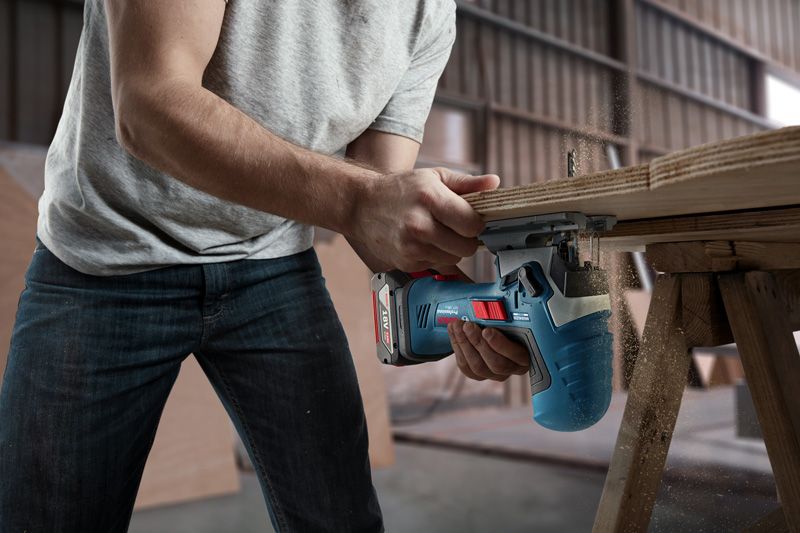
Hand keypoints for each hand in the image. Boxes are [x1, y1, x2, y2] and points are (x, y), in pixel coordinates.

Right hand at [349, 167, 498, 271]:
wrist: (361, 206)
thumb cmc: (399, 189)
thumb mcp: (434, 177)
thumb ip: (466, 183)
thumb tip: (494, 184)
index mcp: (430, 199)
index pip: (472, 225)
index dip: (476, 223)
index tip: (471, 218)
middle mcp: (420, 225)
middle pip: (466, 247)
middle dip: (466, 238)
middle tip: (456, 227)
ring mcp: (411, 247)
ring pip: (454, 259)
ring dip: (452, 249)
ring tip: (437, 232)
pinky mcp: (406, 263)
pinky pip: (437, 266)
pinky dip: (436, 256)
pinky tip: (424, 241)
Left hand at [446, 320, 529, 380]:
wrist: (490, 328)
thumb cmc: (505, 321)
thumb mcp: (509, 317)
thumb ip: (507, 316)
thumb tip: (497, 305)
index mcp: (526, 354)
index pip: (517, 355)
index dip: (501, 344)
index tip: (487, 330)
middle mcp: (513, 368)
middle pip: (496, 363)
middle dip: (478, 343)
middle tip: (468, 325)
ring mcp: (495, 374)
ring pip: (478, 366)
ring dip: (464, 344)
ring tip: (457, 325)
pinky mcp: (479, 374)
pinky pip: (466, 366)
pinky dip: (457, 347)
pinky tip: (453, 332)